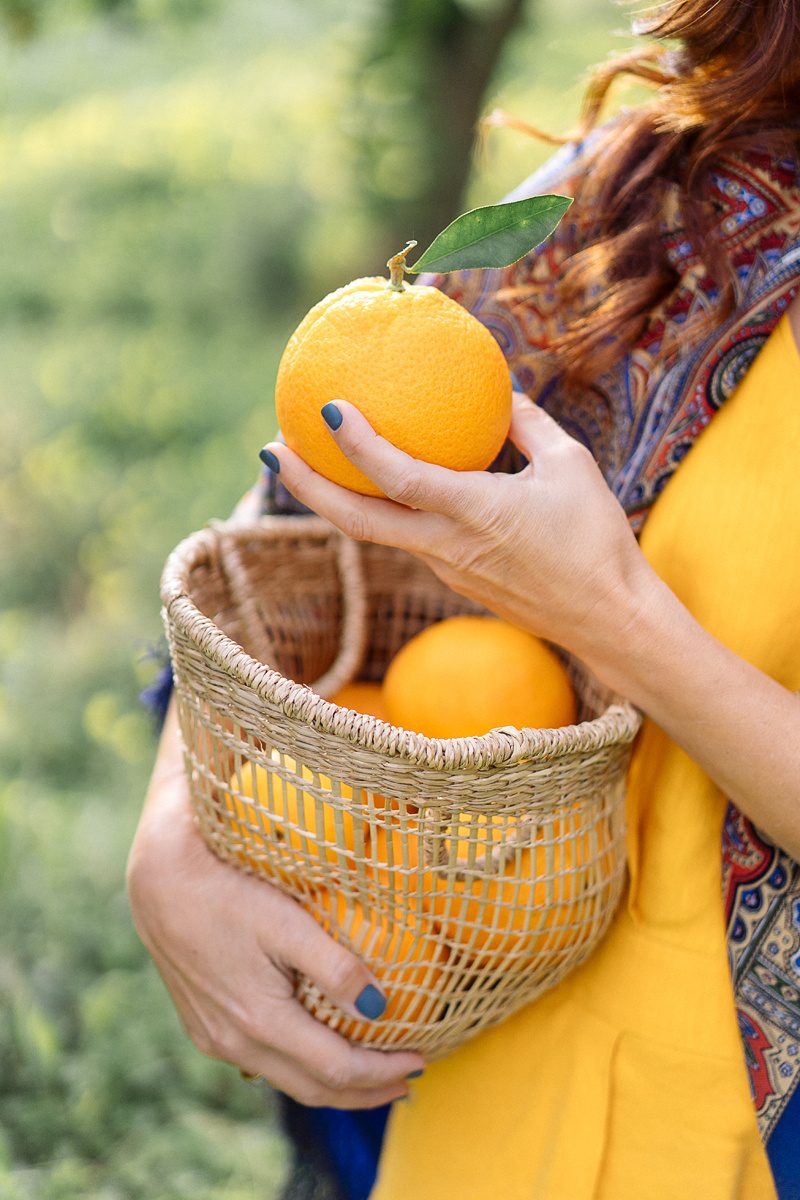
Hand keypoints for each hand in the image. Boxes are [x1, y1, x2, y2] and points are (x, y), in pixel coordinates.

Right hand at [127, 703, 423, 1107]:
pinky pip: (260, 1061)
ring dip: (331, 1083)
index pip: (335, 1069)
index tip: (422, 1061)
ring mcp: (213, 1036)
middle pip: (311, 1087)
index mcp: (259, 1020)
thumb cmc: (228, 888)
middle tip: (407, 1080)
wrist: (159, 877)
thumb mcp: (287, 921)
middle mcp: (233, 1041)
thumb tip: (381, 1007)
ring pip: (284, 1079)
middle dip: (364, 1092)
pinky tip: (315, 1047)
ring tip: (371, 1073)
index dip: (381, 1073)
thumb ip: (335, 967)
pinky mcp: (202, 1024)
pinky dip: (299, 1065)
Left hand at [260, 392, 656, 676]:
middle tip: (270, 450)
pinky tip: (380, 487)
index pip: (400, 479)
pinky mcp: (454, 582)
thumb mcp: (570, 464)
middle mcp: (448, 546)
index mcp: (476, 513)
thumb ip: (526, 424)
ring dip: (334, 501)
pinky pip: (408, 540)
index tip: (327, 409)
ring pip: (376, 535)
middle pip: (357, 522)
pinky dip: (382, 511)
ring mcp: (446, 570)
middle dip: (307, 487)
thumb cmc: (597, 539)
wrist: (611, 620)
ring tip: (305, 463)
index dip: (359, 445)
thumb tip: (499, 389)